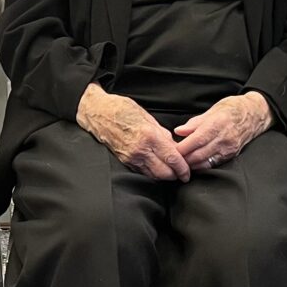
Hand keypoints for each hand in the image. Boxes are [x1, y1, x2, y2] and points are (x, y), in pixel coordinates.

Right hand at [76, 83, 190, 181]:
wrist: (98, 113)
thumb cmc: (121, 110)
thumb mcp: (147, 116)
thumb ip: (162, 133)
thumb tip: (173, 146)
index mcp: (149, 136)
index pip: (172, 158)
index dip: (183, 168)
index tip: (188, 172)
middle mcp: (140, 149)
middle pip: (164, 172)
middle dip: (175, 175)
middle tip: (182, 172)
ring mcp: (131, 157)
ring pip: (153, 175)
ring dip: (164, 176)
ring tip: (171, 171)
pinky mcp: (125, 161)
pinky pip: (143, 172)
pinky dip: (152, 173)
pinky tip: (157, 168)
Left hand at [173, 92, 273, 168]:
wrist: (254, 114)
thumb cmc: (232, 109)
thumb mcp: (212, 110)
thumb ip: (194, 123)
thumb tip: (179, 131)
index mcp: (217, 124)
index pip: (196, 140)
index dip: (182, 148)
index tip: (172, 150)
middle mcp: (224, 138)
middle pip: (199, 154)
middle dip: (184, 159)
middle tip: (173, 159)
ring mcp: (229, 148)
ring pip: (205, 162)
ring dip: (192, 164)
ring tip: (181, 163)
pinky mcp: (231, 155)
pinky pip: (214, 164)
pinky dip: (202, 165)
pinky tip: (194, 164)